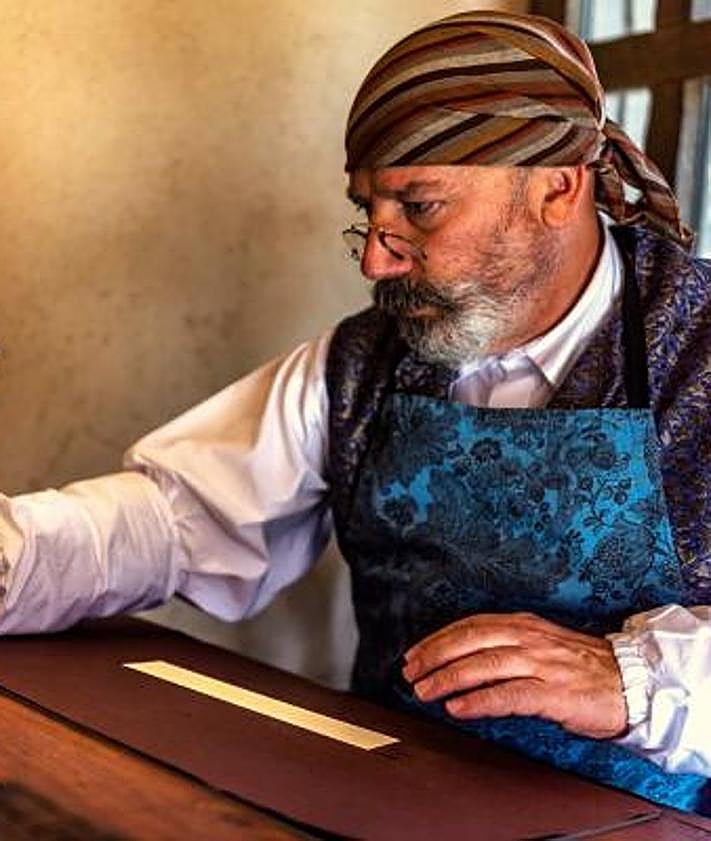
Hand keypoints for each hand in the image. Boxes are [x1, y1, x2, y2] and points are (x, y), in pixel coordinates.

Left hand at [401, 612, 626, 738]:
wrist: (632, 683)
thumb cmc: (583, 667)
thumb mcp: (542, 643)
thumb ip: (508, 645)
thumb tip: (465, 659)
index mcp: (523, 624)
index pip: (470, 626)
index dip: (438, 639)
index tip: (415, 653)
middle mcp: (528, 638)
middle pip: (469, 640)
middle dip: (434, 656)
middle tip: (410, 672)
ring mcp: (541, 663)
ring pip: (484, 664)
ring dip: (448, 678)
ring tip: (425, 691)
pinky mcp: (553, 692)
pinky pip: (509, 694)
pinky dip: (480, 700)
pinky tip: (458, 708)